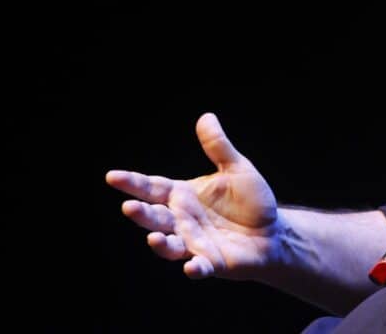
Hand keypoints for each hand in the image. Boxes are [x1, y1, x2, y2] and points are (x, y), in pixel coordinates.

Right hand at [106, 112, 279, 279]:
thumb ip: (218, 147)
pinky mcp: (213, 263)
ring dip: (161, 244)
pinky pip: (201, 267)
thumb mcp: (237, 169)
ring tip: (154, 238)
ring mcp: (195, 244)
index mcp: (183, 196)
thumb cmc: (251, 201)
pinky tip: (192, 267)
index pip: (152, 187)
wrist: (273, 233)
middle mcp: (183, 221)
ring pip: (170, 246)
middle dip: (141, 214)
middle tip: (129, 207)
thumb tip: (206, 117)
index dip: (132, 183)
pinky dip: (196, 269)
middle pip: (155, 217)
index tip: (112, 176)